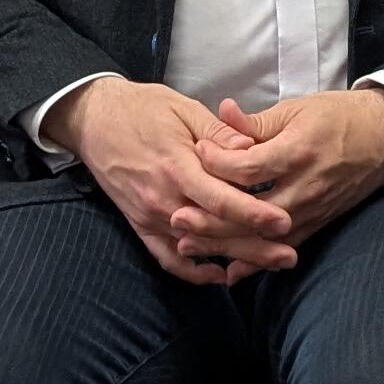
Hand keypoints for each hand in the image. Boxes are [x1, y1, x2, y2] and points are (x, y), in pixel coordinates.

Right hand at [58, 77, 293, 284]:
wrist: (93, 120)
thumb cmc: (142, 109)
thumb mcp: (184, 109)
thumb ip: (219, 133)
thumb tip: (252, 149)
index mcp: (176, 166)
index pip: (221, 199)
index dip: (254, 214)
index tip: (284, 223)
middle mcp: (162, 198)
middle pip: (214, 231)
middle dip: (254, 247)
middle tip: (289, 256)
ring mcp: (149, 216)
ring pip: (197, 248)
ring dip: (233, 260)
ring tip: (269, 265)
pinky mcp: (140, 225)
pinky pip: (168, 258)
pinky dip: (194, 271)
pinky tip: (220, 275)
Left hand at [193, 88, 383, 250]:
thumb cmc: (338, 116)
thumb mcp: (297, 109)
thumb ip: (257, 122)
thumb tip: (222, 112)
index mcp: (299, 151)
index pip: (249, 168)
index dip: (218, 163)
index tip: (195, 154)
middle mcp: (306, 186)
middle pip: (251, 212)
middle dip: (212, 218)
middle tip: (176, 218)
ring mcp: (313, 209)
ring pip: (264, 237)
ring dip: (226, 243)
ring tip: (188, 244)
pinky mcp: (318, 223)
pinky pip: (283, 248)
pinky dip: (256, 262)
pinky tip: (229, 272)